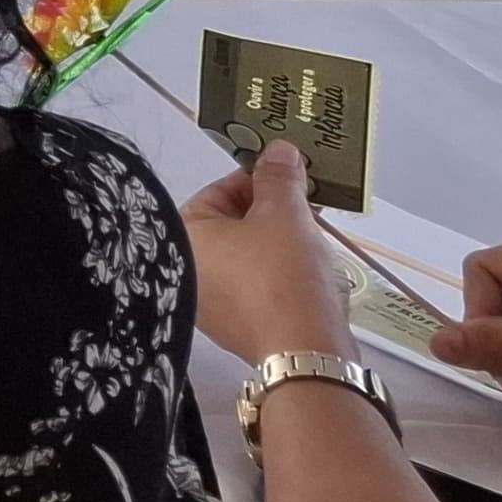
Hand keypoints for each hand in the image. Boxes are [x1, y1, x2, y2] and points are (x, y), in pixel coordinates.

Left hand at [183, 142, 361, 366]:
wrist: (305, 352)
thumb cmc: (283, 274)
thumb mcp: (284, 213)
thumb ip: (280, 178)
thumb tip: (278, 149)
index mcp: (185, 237)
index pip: (219, 191)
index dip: (258, 178)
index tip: (291, 175)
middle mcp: (189, 270)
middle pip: (234, 224)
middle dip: (274, 210)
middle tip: (309, 204)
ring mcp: (211, 303)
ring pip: (250, 254)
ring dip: (283, 240)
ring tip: (316, 235)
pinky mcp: (240, 325)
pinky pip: (260, 285)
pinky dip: (283, 272)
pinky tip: (312, 271)